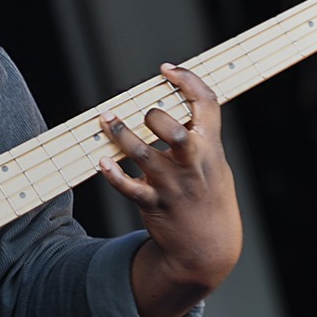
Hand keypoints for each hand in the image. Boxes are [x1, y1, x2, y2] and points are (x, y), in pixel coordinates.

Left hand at [95, 64, 242, 316]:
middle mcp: (192, 164)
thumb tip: (173, 102)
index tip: (168, 69)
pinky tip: (102, 162)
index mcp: (210, 148)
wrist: (209, 247)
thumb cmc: (207, 196)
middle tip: (144, 114)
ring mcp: (172, 185)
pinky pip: (128, 187)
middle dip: (155, 116)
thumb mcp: (214, 163)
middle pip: (175, 131)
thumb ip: (198, 136)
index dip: (188, 80)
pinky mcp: (153, 204)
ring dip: (121, 134)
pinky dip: (113, 174)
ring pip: (143, 155)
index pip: (207, 104)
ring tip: (106, 119)